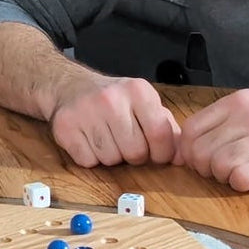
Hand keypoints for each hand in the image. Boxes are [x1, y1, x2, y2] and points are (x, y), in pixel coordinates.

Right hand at [47, 75, 179, 167]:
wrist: (70, 87)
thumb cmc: (113, 100)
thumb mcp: (143, 104)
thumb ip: (166, 128)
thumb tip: (182, 157)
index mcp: (138, 91)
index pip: (161, 135)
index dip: (161, 153)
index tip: (156, 153)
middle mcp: (112, 99)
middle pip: (136, 153)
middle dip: (134, 154)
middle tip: (125, 141)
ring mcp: (86, 112)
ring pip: (111, 160)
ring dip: (111, 156)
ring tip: (105, 137)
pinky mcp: (66, 127)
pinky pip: (88, 161)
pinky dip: (90, 157)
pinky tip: (88, 140)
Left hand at [178, 89, 248, 189]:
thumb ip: (228, 121)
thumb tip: (191, 145)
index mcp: (240, 102)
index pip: (191, 128)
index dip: (188, 150)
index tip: (199, 161)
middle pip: (199, 150)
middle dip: (204, 168)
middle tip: (222, 172)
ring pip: (217, 165)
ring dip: (223, 177)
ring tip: (240, 174)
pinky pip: (240, 179)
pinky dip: (240, 185)